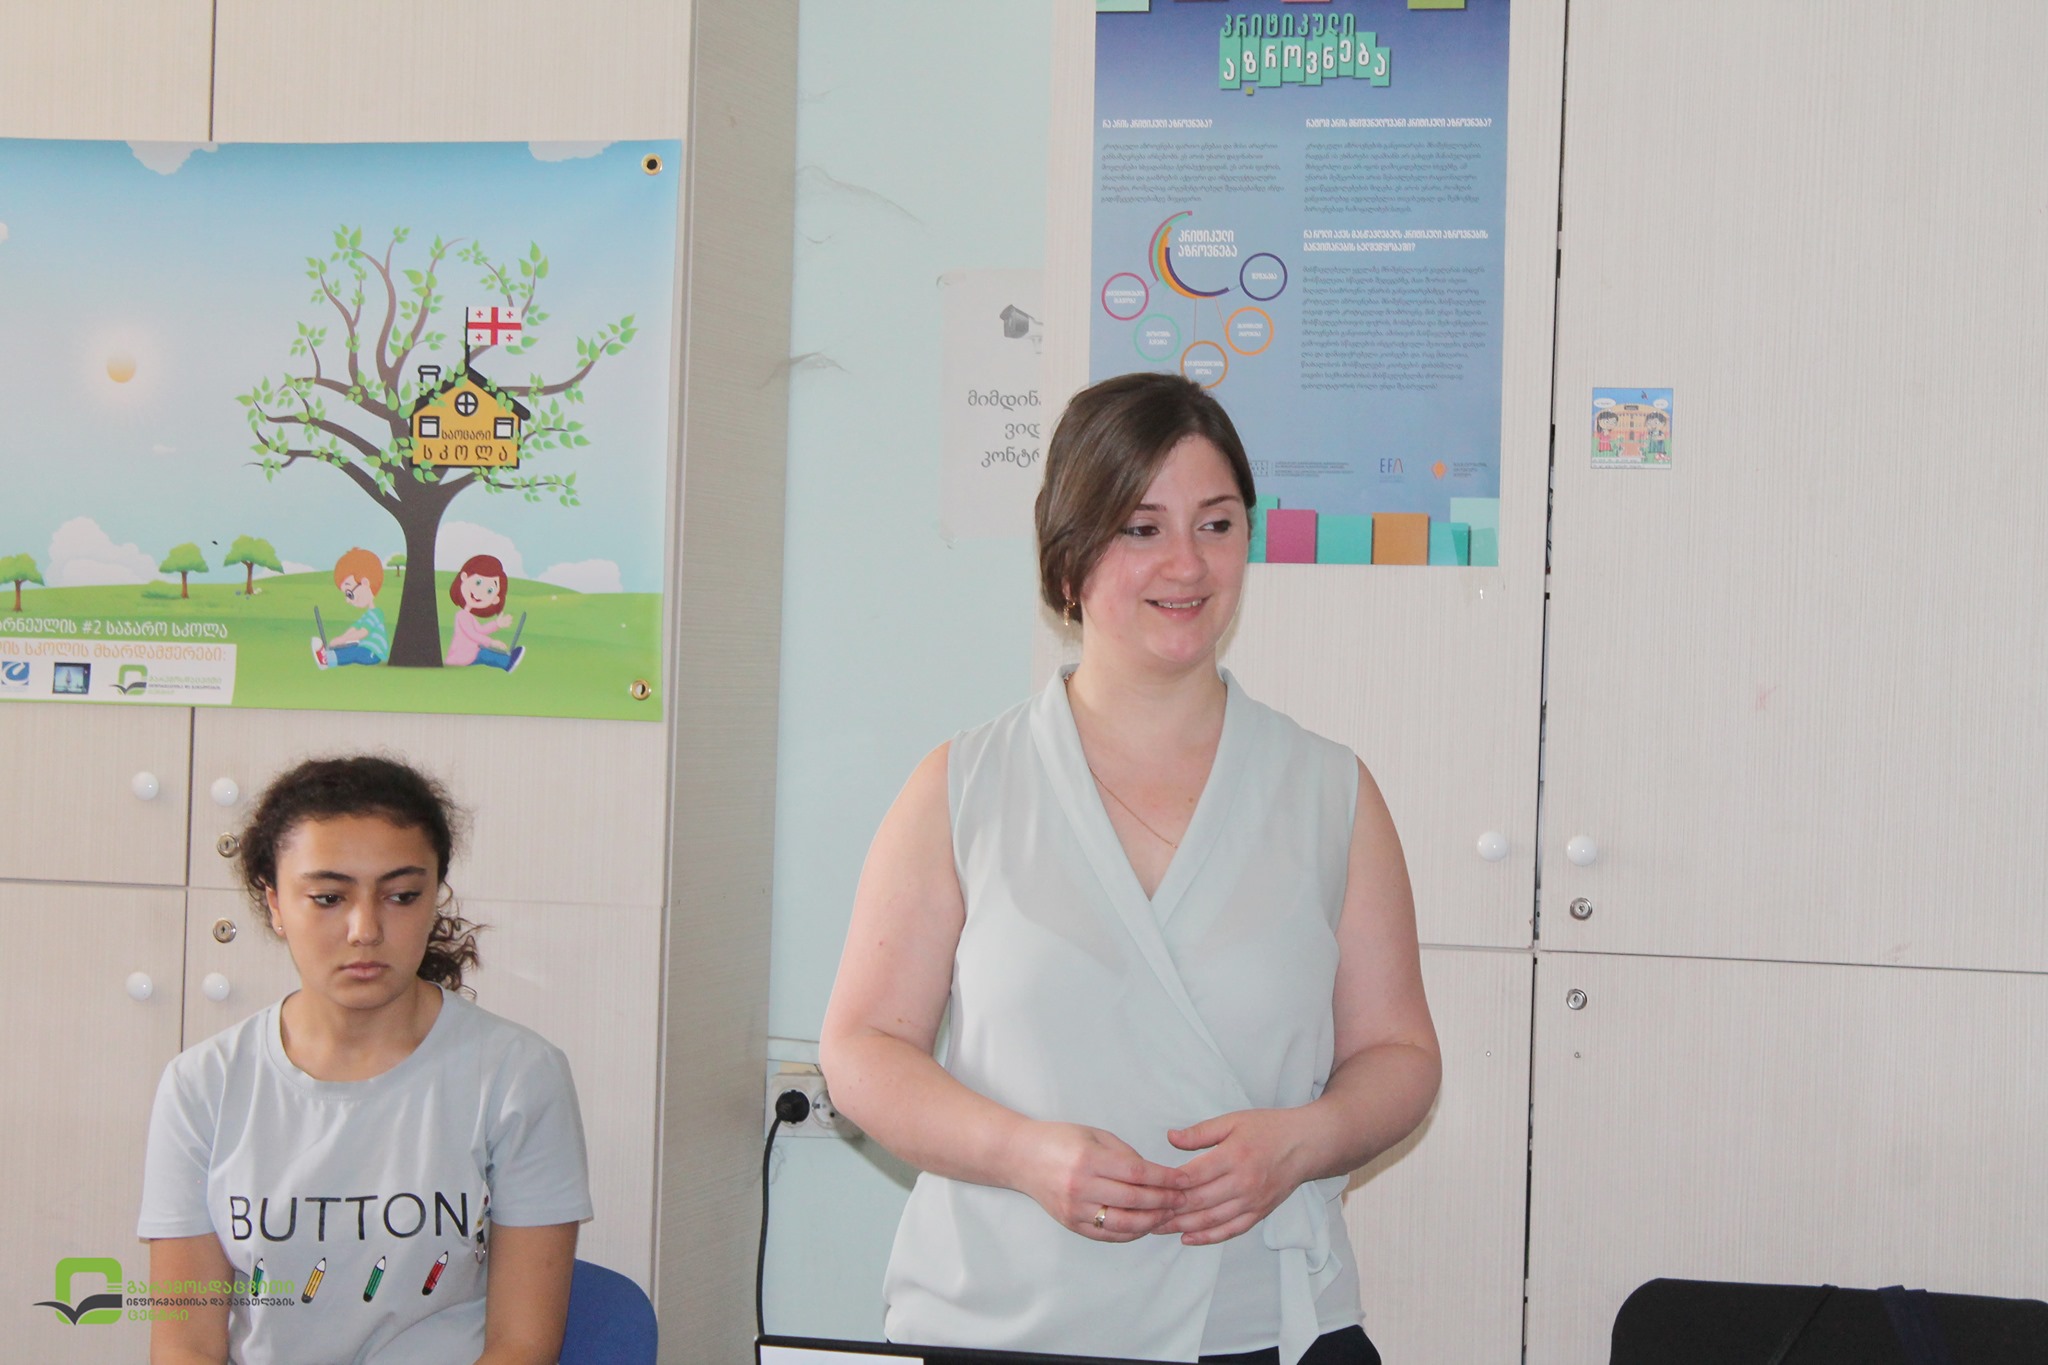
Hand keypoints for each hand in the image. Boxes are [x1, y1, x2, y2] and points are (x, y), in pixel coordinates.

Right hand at [1015, 1121, 1189, 1242]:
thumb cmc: (1060, 1140)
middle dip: (1164, 1200)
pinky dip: (1130, 1233)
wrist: (1021, 1157)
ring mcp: (1075, 1209)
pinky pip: (1107, 1235)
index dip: (1164, 1178)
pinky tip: (1145, 1226)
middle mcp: (1081, 1186)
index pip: (1136, 1172)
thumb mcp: (1094, 1134)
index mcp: (1089, 1158)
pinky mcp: (1071, 1224)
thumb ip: (1124, 1154)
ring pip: (1123, 1224)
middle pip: (1134, 1199)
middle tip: (1183, 1199)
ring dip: (1151, 1222)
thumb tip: (1155, 1175)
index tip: (1183, 1179)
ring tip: (1167, 1215)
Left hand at [1153, 1108, 1310, 1245]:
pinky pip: (1231, 1230)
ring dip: (1182, 1226)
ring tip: (1158, 1228)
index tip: (1149, 1187)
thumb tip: (1170, 1138)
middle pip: (1199, 1201)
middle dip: (1169, 1210)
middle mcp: (1243, 1182)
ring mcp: (1252, 1201)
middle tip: (1144, 1213)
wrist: (1306, 1145)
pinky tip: (1188, 1238)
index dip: (1169, 1184)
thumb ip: (1200, 1132)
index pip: (1194, 1175)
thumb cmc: (1268, 1128)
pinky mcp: (1259, 1212)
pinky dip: (1208, 1237)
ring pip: (1211, 1220)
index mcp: (1234, 1156)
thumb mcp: (1233, 1121)